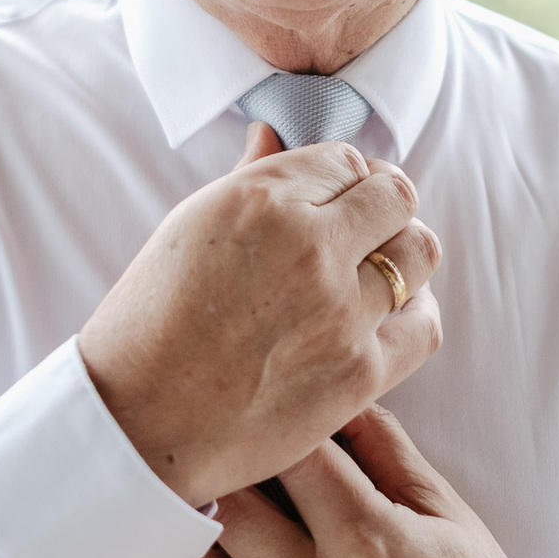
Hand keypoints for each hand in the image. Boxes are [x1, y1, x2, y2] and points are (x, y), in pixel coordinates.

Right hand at [78, 125, 441, 505]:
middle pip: (396, 196)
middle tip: (364, 230)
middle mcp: (309, 247)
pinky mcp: (358, 372)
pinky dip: (415, 312)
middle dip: (383, 206)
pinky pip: (423, 325)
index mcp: (260, 201)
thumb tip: (273, 132)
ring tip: (377, 271)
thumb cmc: (148, 323)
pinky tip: (392, 315)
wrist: (135, 424)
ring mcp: (340, 312)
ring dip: (402, 256)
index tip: (337, 199)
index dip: (344, 179)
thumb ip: (247, 178)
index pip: (345, 160)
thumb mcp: (187, 229)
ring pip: (419, 253)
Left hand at [157, 404, 558, 557]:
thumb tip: (329, 394)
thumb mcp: (443, 506)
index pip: (291, 454)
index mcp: (367, 542)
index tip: (261, 390)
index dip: (273, 413)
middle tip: (207, 424)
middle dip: (219, 458)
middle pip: (230, 504)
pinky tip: (169, 538)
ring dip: (184, 516)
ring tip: (179, 478)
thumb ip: (381, 443)